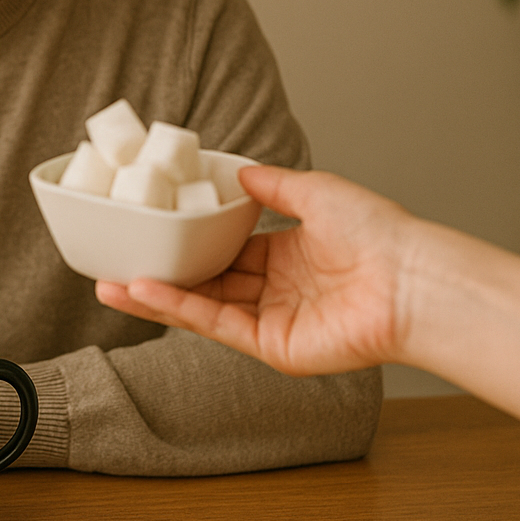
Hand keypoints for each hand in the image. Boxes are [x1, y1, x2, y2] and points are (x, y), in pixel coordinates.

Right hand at [95, 166, 416, 375]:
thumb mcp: (315, 191)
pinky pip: (218, 325)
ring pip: (204, 307)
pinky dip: (180, 309)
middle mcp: (279, 291)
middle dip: (162, 275)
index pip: (228, 251)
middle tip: (115, 264)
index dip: (191, 243)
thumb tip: (241, 173)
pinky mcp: (274, 347)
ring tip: (110, 283)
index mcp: (290, 255)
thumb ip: (274, 186)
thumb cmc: (378, 233)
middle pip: (208, 283)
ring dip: (157, 296)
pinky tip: (147, 291)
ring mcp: (274, 321)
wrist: (409, 277)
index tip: (153, 232)